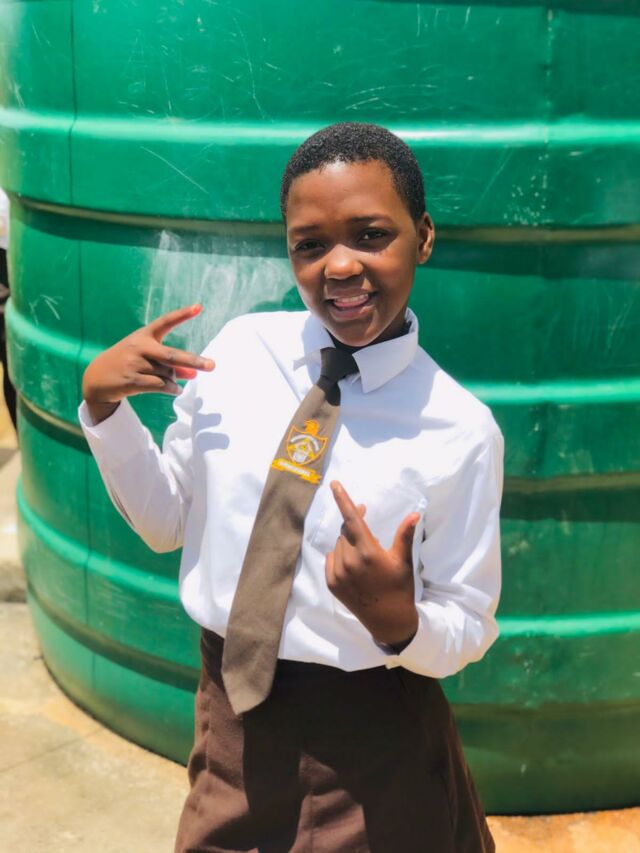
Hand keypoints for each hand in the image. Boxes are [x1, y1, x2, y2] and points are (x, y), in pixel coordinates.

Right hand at [82, 304, 214, 423]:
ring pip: (167, 374)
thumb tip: (194, 374)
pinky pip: (161, 386)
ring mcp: (135, 363)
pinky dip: (172, 389)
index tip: (199, 308)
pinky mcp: (132, 380)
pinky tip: (175, 390)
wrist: (97, 378)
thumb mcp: (147, 358)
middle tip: (212, 366)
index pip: (166, 322)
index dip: (182, 315)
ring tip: (174, 383)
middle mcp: (140, 347)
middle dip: (193, 361)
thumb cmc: (129, 363)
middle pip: (172, 356)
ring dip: (175, 380)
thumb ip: (172, 365)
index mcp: (144, 335)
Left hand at [325, 480, 419, 646]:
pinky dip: (340, 556)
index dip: (343, 500)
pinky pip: (331, 559)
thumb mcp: (403, 561)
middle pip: (346, 531)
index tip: (334, 484)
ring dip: (348, 543)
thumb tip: (415, 513)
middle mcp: (350, 562)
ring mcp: (339, 574)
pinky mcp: (332, 583)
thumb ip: (405, 535)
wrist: (388, 620)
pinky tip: (353, 565)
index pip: (352, 519)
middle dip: (355, 526)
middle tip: (369, 534)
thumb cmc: (399, 587)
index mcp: (369, 553)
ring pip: (338, 545)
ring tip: (365, 556)